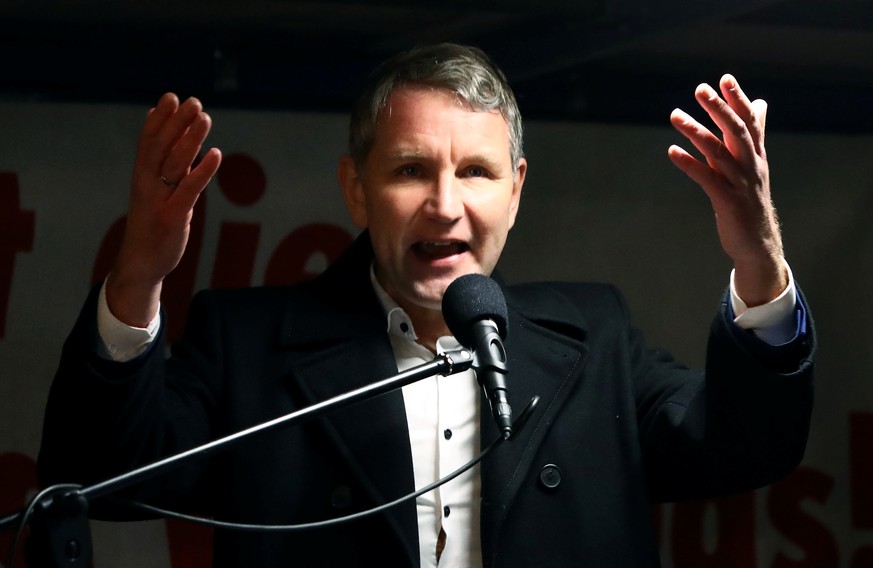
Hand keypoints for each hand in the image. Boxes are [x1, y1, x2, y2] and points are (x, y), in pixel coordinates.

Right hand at [106, 94, 221, 325]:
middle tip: (193, 101)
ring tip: (205, 118)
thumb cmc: (150, 224)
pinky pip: (189, 189)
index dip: (159, 119)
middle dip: (177, 122)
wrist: (140, 263)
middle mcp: (146, 184)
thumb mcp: (154, 192)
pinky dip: (202, 171)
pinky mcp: (173, 217)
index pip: (147, 141)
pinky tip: (216, 154)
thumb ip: (163, 166)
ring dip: (190, 139)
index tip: (171, 97)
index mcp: (141, 176)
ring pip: (174, 163)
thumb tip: (168, 139)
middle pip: (161, 146)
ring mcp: (159, 200)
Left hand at [668, 74, 786, 306]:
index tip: (724, 77)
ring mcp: (740, 184)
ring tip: (675, 115)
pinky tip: (671, 151)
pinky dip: (688, 163)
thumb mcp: (753, 165)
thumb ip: (752, 135)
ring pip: (718, 152)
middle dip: (719, 108)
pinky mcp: (727, 202)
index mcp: (756, 156)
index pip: (750, 121)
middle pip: (736, 130)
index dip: (738, 99)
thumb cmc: (751, 201)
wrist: (758, 243)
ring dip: (696, 131)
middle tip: (701, 88)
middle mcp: (751, 166)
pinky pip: (706, 178)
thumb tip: (760, 102)